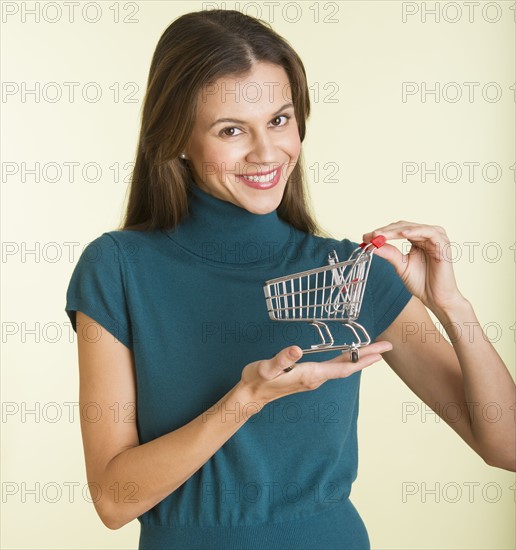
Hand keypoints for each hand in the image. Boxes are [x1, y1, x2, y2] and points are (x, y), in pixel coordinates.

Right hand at [239, 342, 392, 407]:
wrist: (251, 395)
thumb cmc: (258, 380)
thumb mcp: (266, 368)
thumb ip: (281, 359)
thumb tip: (296, 349)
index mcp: (310, 374)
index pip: (343, 367)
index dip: (362, 359)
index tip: (381, 352)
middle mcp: (316, 378)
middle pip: (348, 367)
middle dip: (368, 356)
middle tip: (388, 346)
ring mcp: (313, 378)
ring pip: (342, 367)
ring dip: (359, 358)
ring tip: (375, 349)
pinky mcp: (309, 376)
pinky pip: (334, 368)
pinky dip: (347, 360)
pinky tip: (349, 355)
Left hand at [362, 220, 465, 313]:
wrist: (436, 298)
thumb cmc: (421, 283)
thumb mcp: (400, 265)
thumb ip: (388, 253)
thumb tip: (370, 244)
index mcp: (418, 239)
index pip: (398, 229)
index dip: (382, 232)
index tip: (365, 237)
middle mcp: (428, 236)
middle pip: (404, 226)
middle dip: (386, 230)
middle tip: (371, 235)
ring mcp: (437, 239)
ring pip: (414, 228)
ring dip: (397, 230)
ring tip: (382, 234)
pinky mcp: (444, 245)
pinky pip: (430, 233)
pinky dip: (416, 232)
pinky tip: (404, 234)